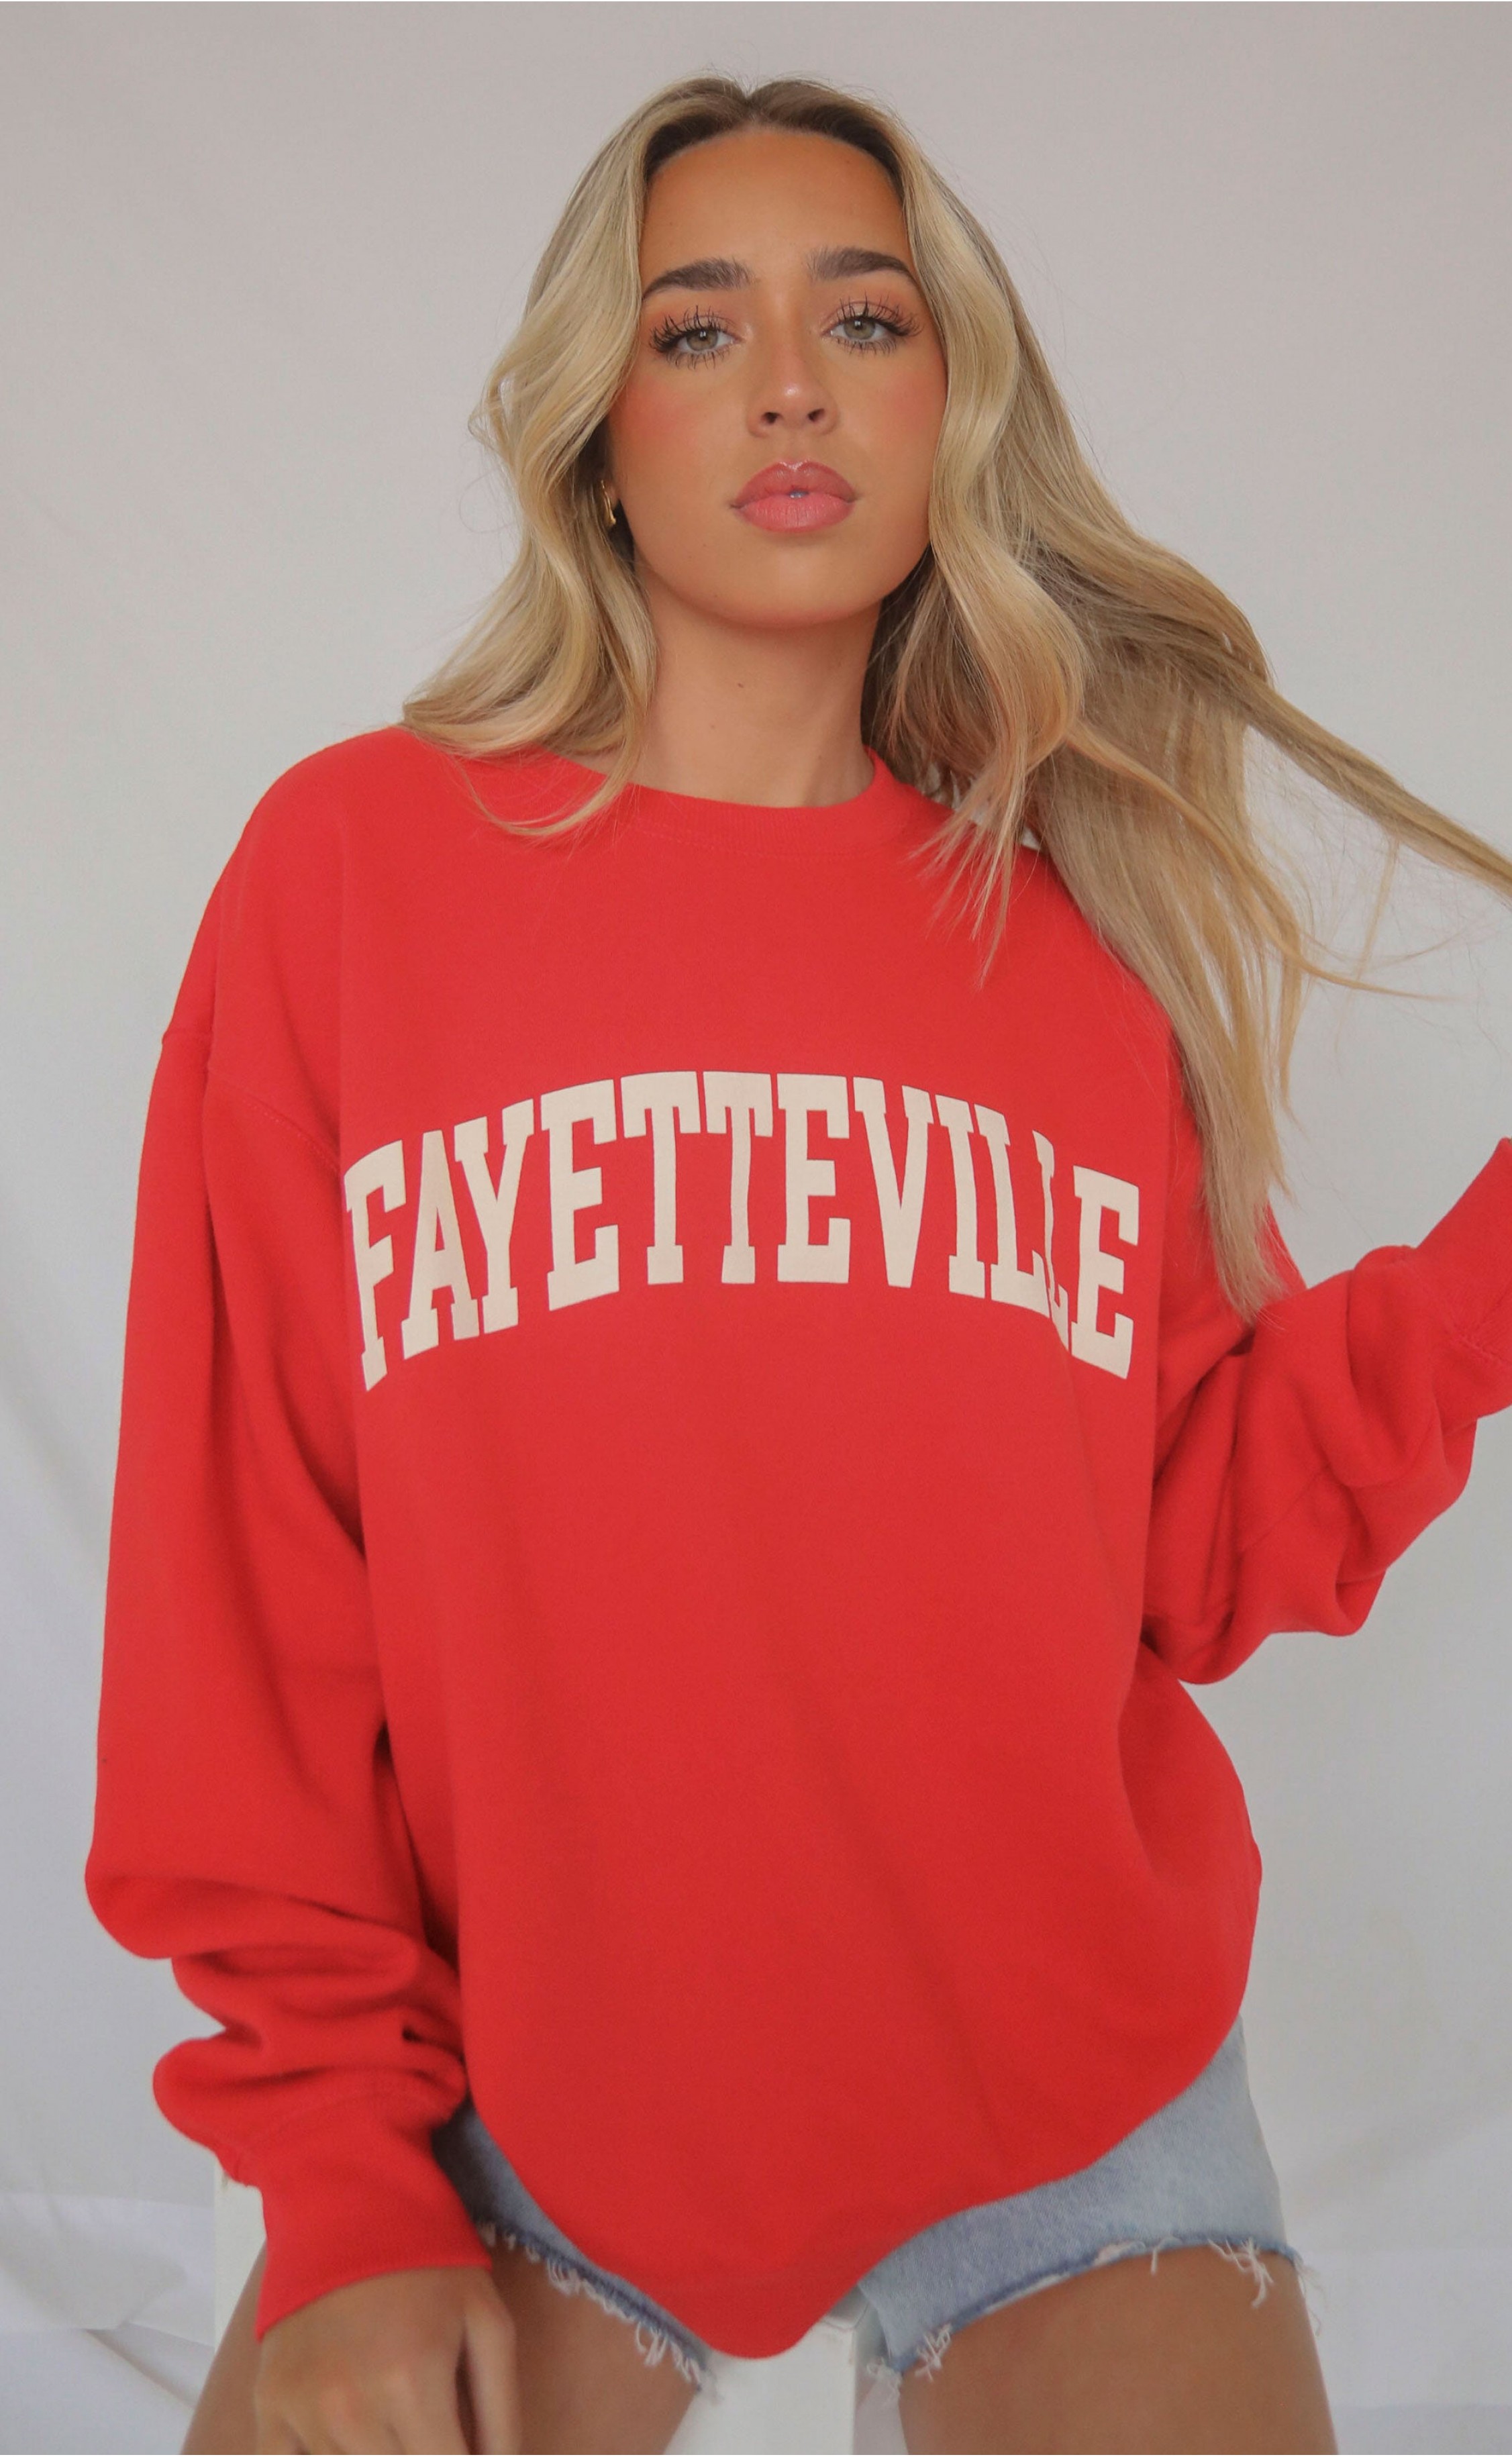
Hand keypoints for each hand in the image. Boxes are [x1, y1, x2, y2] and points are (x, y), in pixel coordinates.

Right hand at [252, 2264, 521, 2452]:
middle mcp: (352, 2408)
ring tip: (395, 2427)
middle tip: (429, 2436)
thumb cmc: (429, 2266)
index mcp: (414, 2385)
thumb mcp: (488, 2323)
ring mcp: (303, 2412)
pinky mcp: (268, 2409)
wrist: (346, 2208)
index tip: (462, 2454)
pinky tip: (347, 2444)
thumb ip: (501, 2414)